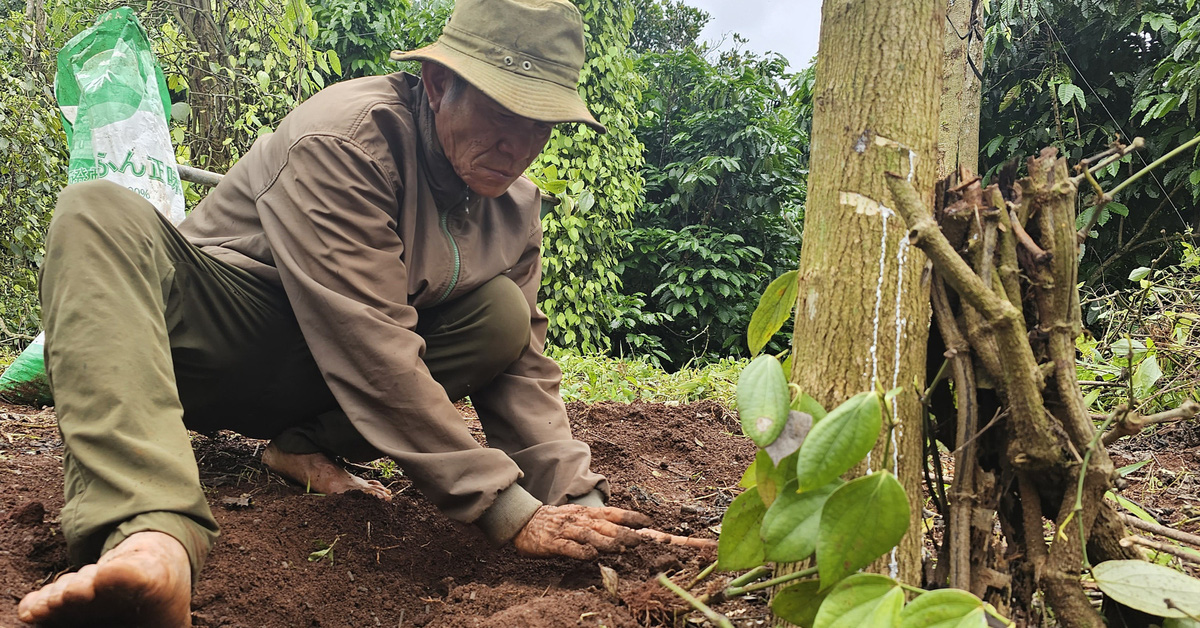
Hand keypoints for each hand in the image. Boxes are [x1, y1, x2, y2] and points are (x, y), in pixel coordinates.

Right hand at [513, 504, 652, 559]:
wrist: (525, 522)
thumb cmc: (557, 522)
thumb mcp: (579, 517)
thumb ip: (598, 525)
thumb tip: (624, 532)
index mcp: (586, 512)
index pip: (612, 513)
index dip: (630, 517)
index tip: (647, 522)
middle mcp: (579, 519)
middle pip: (605, 525)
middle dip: (623, 532)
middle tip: (640, 540)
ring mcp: (566, 531)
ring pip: (590, 535)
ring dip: (607, 541)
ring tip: (622, 548)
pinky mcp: (553, 543)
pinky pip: (569, 547)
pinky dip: (581, 550)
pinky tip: (592, 555)